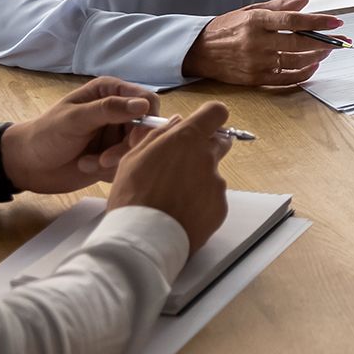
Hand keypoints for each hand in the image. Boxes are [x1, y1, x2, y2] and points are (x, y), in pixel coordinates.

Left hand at [0, 77, 159, 194]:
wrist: (27, 165)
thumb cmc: (46, 134)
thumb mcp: (75, 119)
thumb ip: (108, 110)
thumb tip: (143, 105)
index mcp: (111, 92)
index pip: (147, 100)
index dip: (147, 118)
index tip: (134, 137)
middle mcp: (118, 112)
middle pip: (145, 128)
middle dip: (127, 146)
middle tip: (106, 158)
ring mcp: (116, 135)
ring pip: (137, 148)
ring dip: (115, 160)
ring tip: (89, 163)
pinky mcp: (114, 156)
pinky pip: (126, 163)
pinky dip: (109, 169)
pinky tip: (87, 167)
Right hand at [107, 101, 233, 252]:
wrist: (142, 240)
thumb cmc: (132, 199)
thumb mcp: (133, 159)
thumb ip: (159, 136)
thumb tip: (175, 123)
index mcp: (186, 140)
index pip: (215, 113)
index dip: (210, 117)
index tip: (203, 124)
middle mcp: (207, 158)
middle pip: (220, 142)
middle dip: (206, 149)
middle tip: (183, 165)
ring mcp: (216, 183)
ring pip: (213, 174)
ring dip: (199, 181)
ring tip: (172, 198)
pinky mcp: (220, 207)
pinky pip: (213, 199)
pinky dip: (201, 204)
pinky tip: (180, 213)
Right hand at [181, 0, 345, 85]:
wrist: (199, 51)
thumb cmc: (226, 28)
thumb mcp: (250, 10)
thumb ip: (280, 5)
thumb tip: (306, 1)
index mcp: (256, 21)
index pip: (293, 21)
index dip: (318, 21)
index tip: (336, 22)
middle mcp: (256, 42)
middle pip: (299, 43)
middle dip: (324, 41)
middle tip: (339, 39)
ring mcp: (256, 63)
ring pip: (296, 62)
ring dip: (317, 57)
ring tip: (327, 50)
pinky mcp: (255, 79)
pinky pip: (286, 79)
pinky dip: (304, 73)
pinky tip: (313, 65)